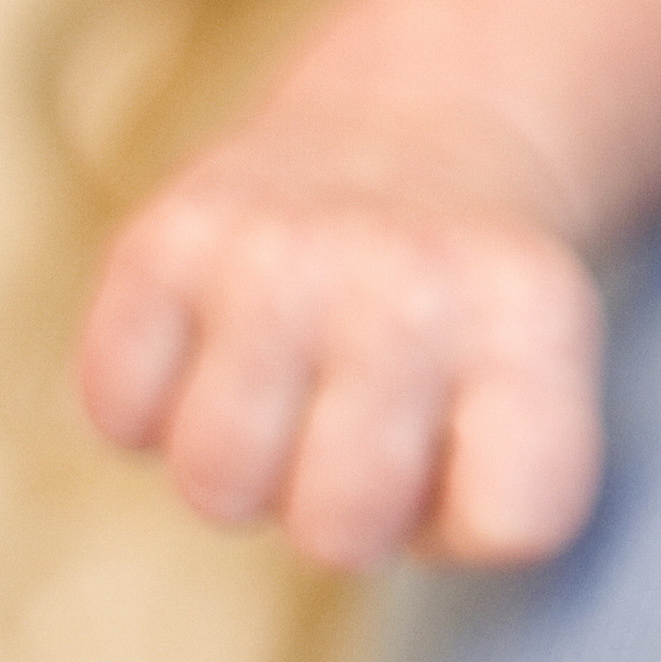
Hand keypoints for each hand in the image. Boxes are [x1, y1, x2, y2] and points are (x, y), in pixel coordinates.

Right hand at [72, 100, 603, 569]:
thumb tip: (359, 530)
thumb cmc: (467, 320)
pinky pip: (120, 416)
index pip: (512, 522)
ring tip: (291, 392)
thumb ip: (489, 500)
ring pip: (217, 483)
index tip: (472, 447)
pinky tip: (218, 347)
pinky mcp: (164, 236)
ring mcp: (277, 250)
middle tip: (362, 429)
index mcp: (532, 317)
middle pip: (339, 530)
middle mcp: (410, 276)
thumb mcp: (540, 389)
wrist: (417, 132)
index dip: (476, 520)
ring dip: (245, 470)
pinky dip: (151, 409)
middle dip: (343, 514)